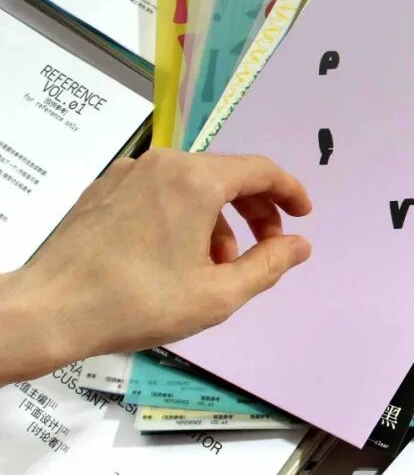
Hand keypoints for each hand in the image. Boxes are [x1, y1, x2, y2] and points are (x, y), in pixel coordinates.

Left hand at [0, 149, 312, 383]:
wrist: (50, 310)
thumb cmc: (139, 302)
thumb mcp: (218, 294)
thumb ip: (269, 265)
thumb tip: (300, 244)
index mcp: (197, 180)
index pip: (260, 170)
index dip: (289, 191)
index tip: (303, 216)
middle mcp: (165, 164)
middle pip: (227, 175)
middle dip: (255, 210)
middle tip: (268, 247)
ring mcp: (130, 174)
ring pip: (193, 186)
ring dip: (218, 220)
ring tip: (216, 266)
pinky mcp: (104, 190)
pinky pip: (161, 192)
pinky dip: (183, 216)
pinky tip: (176, 257)